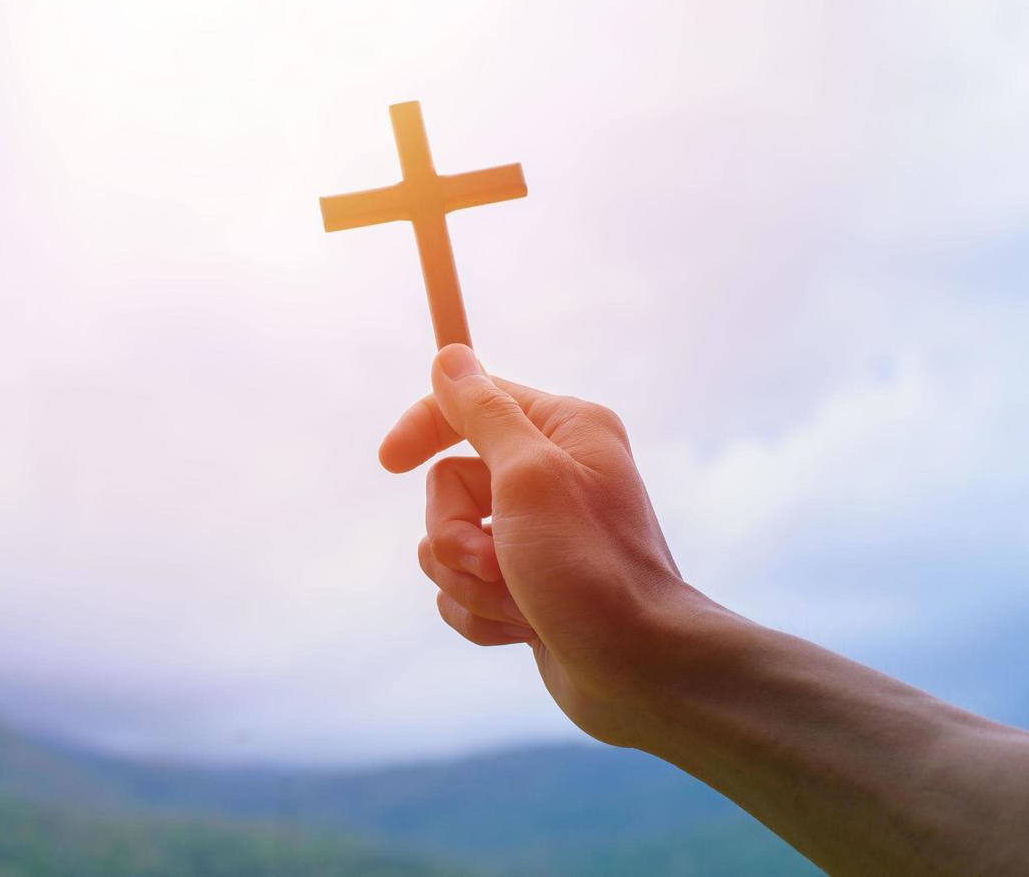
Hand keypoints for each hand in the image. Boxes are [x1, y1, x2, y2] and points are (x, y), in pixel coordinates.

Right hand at [380, 343, 702, 745]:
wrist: (639, 672)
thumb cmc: (590, 569)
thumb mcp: (528, 477)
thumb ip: (483, 413)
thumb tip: (449, 357)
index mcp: (562, 431)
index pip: (470, 402)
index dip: (425, 428)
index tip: (389, 462)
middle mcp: (551, 474)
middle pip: (448, 484)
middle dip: (454, 533)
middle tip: (494, 562)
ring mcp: (536, 535)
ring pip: (447, 542)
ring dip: (467, 580)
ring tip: (515, 603)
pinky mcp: (525, 585)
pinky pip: (462, 588)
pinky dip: (478, 613)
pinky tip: (520, 630)